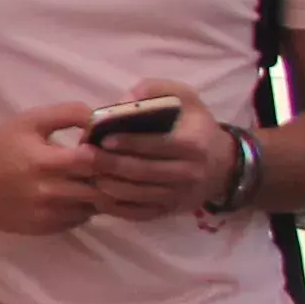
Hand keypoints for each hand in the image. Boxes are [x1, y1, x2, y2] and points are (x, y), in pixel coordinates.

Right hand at [0, 104, 113, 235]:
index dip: (109, 155)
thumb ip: (68, 113)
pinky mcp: (45, 228)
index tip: (109, 150)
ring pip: (93, 208)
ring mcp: (48, 214)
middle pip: (100, 188)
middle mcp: (51, 192)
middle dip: (107, 177)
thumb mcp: (29, 121)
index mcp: (47, 162)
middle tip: (106, 167)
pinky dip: (82, 208)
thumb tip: (101, 119)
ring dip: (97, 195)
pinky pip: (78, 220)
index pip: (97, 162)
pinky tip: (72, 196)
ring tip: (89, 181)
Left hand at [74, 89, 239, 219]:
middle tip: (82, 155)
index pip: (159, 145)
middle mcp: (189, 173)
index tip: (103, 138)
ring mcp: (178, 196)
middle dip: (110, 164)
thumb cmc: (195, 126)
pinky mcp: (168, 211)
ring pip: (138, 194)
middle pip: (143, 172)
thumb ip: (156, 90)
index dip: (130, 142)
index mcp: (193, 145)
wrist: (222, 166)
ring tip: (84, 172)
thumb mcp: (185, 98)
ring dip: (107, 185)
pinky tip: (94, 195)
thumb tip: (125, 100)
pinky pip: (138, 213)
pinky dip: (115, 206)